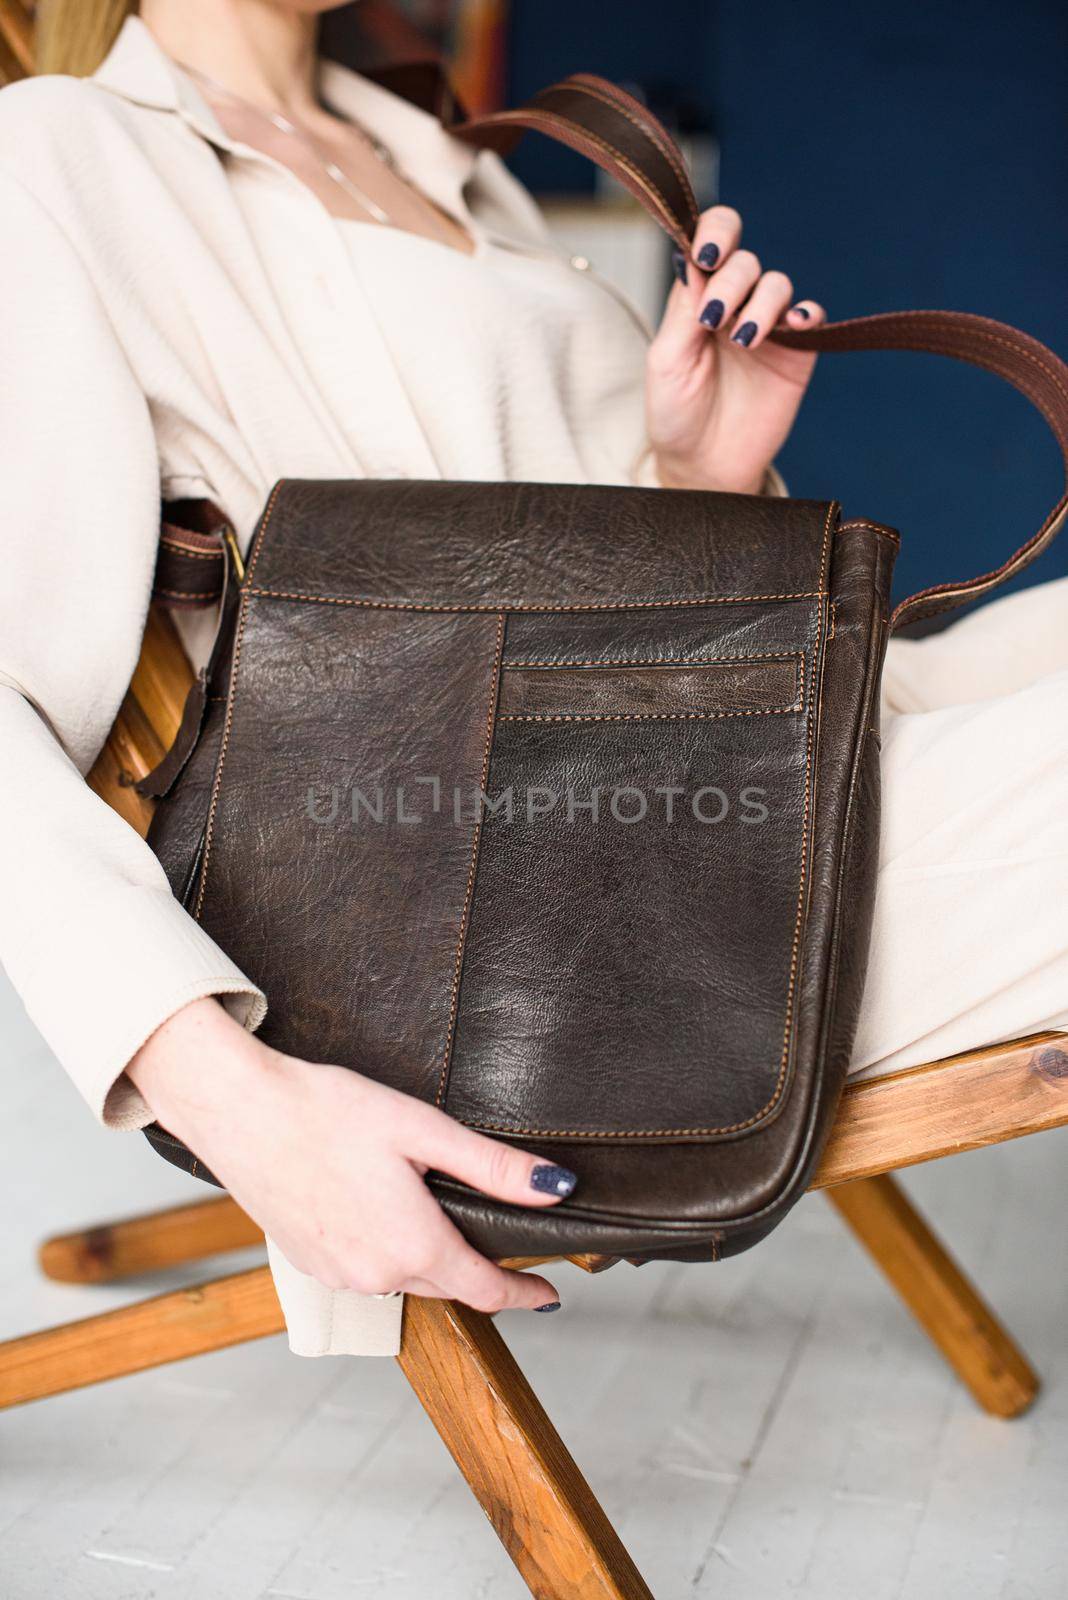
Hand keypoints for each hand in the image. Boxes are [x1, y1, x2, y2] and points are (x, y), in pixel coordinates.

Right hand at [128, 998, 568, 1312]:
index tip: (550, 1294)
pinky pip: (368, 1273)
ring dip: (434, 1267)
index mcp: (414, 1246)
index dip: (525, 1295)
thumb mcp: (423, 1130)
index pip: (487, 1292)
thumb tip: (557, 1189)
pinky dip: (392, 1259)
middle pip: (449, 1287)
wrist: (241, 1112)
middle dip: (483, 1279)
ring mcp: (338, 1275)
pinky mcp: (309, 1263)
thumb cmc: (328, 1111)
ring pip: (407, 1282)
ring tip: (452, 1234)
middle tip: (511, 1259)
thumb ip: (493, 1167)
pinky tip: (391, 1224)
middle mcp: (376, 1275)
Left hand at [646, 205, 825, 495]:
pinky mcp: (796, 352)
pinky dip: (806, 313)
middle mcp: (734, 304)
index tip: (707, 256)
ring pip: (777, 284)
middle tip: (715, 319)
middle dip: (731, 281)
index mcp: (697, 298)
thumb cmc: (676, 415)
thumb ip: (683, 309)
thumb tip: (694, 259)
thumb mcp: (666, 361)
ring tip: (744, 340)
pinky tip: (793, 326)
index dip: (714, 233)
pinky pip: (812, 317)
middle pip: (745, 260)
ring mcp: (767, 326)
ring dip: (762, 302)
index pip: (711, 242)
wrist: (703, 465)